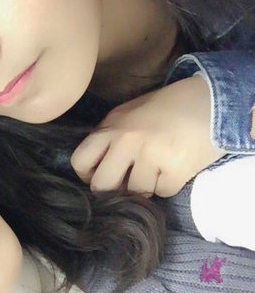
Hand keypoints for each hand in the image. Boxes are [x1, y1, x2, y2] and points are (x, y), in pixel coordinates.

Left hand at [71, 76, 224, 196]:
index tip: (99, 175)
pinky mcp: (176, 169)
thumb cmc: (169, 105)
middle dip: (114, 189)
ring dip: (146, 186)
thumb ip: (110, 134)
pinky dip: (168, 185)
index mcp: (113, 126)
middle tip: (127, 182)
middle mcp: (128, 141)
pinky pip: (162, 192)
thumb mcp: (131, 111)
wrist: (213, 100)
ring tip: (158, 167)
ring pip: (136, 192)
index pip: (80, 160)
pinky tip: (174, 167)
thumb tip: (96, 165)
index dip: (87, 174)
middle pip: (102, 186)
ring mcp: (152, 156)